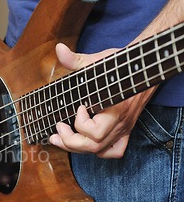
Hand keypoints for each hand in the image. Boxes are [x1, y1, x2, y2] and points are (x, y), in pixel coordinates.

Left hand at [49, 43, 154, 157]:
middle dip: (69, 141)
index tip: (78, 107)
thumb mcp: (96, 61)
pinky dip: (99, 152)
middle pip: (93, 146)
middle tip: (57, 128)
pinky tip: (87, 144)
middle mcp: (120, 122)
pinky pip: (115, 151)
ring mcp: (123, 128)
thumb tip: (59, 49)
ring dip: (77, 148)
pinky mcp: (125, 130)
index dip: (80, 123)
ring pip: (100, 151)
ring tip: (60, 138)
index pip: (94, 132)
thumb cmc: (119, 65)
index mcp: (115, 108)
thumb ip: (75, 60)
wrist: (142, 67)